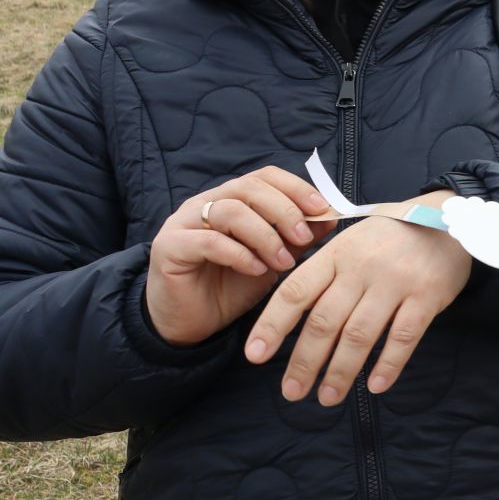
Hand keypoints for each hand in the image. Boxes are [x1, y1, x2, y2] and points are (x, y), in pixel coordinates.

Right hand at [146, 166, 331, 346]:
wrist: (192, 323)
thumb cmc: (232, 287)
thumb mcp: (274, 260)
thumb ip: (298, 238)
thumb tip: (330, 215)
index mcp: (230, 199)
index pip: (264, 176)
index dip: (296, 188)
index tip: (322, 208)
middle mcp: (204, 203)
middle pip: (249, 188)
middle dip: (284, 211)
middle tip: (305, 239)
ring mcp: (183, 222)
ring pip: (230, 211)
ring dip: (265, 236)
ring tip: (284, 262)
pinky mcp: (169, 246)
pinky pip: (209, 241)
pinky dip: (240, 254)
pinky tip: (256, 270)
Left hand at [244, 191, 472, 404]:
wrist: (448, 220)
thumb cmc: (392, 235)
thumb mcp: (352, 238)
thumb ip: (323, 266)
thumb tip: (287, 304)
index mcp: (337, 253)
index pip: (295, 291)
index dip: (272, 325)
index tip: (255, 356)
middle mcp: (362, 268)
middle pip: (325, 321)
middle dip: (304, 362)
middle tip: (292, 392)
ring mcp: (396, 283)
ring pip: (360, 334)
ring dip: (341, 371)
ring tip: (328, 398)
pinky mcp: (427, 296)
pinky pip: (404, 336)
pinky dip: (389, 364)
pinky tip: (375, 386)